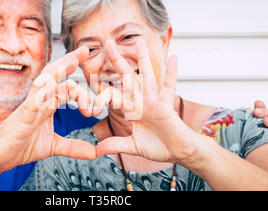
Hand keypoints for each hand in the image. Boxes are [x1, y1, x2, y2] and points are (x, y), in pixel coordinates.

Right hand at [0, 46, 95, 172]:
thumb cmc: (20, 146)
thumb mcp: (54, 146)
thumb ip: (74, 146)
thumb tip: (94, 152)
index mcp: (47, 104)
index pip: (64, 85)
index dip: (79, 78)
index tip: (96, 83)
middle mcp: (39, 101)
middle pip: (54, 75)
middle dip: (70, 61)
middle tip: (85, 50)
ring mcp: (29, 106)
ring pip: (44, 82)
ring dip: (59, 71)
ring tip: (73, 60)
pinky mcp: (22, 116)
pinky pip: (33, 100)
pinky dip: (43, 92)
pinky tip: (52, 83)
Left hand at [94, 39, 204, 164]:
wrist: (178, 152)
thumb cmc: (159, 146)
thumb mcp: (133, 146)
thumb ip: (116, 145)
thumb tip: (97, 150)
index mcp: (131, 109)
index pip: (113, 96)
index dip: (101, 94)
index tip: (90, 85)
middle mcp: (141, 101)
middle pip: (127, 77)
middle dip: (117, 60)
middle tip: (107, 44)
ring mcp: (154, 101)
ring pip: (147, 76)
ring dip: (143, 59)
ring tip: (139, 41)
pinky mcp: (166, 106)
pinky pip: (169, 87)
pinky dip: (171, 73)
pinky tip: (172, 58)